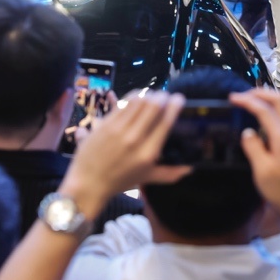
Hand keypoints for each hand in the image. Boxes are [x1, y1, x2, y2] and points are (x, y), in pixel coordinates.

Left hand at [59, 90, 189, 217]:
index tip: (179, 99)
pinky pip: (123, 104)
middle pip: (153, 106)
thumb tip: (190, 169)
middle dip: (162, 96)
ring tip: (152, 96)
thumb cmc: (119, 181)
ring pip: (138, 101)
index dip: (174, 106)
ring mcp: (118, 130)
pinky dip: (133, 97)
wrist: (88, 184)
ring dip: (148, 95)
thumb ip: (170, 173)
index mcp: (148, 153)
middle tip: (165, 96)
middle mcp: (134, 139)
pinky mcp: (105, 124)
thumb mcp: (147, 178)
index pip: (165, 122)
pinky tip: (137, 97)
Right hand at [231, 89, 279, 217]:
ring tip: (248, 101)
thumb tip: (247, 132)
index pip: (265, 110)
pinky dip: (268, 110)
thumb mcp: (261, 170)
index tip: (233, 98)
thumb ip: (253, 148)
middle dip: (261, 93)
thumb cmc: (279, 190)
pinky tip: (256, 117)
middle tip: (242, 95)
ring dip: (266, 99)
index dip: (248, 101)